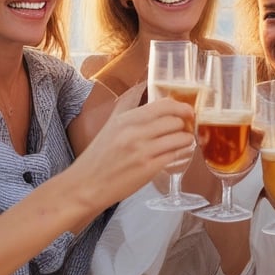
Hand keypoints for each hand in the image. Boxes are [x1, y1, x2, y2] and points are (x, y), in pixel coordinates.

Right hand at [71, 96, 193, 209]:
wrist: (86, 185)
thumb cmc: (98, 158)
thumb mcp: (110, 126)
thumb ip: (127, 108)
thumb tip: (141, 89)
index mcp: (126, 119)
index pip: (163, 105)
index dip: (181, 107)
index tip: (188, 112)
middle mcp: (134, 132)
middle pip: (174, 121)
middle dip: (184, 125)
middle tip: (185, 129)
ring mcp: (142, 150)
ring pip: (179, 138)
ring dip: (186, 139)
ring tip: (184, 142)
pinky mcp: (148, 168)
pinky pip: (174, 155)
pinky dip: (180, 153)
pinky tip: (178, 154)